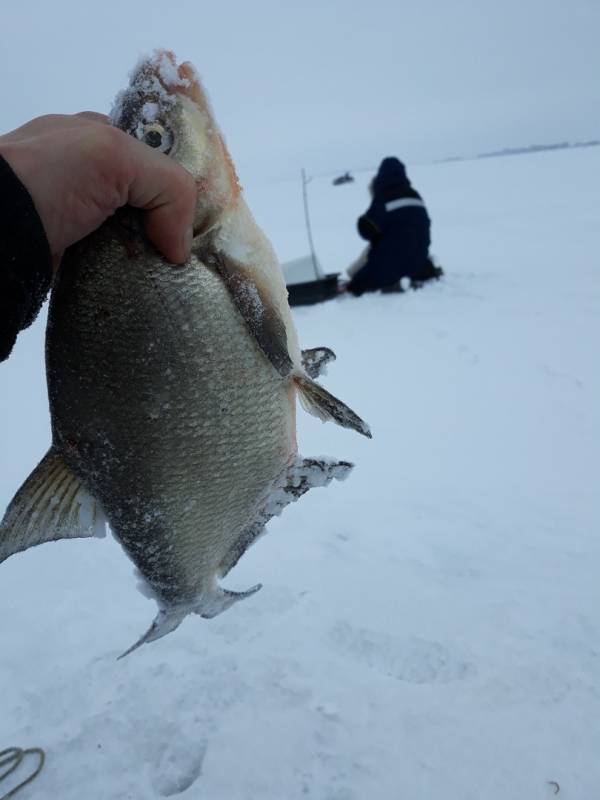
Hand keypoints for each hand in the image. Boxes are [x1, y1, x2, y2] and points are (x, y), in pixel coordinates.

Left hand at [0, 113, 196, 269]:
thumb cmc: (49, 178)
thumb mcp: (115, 156)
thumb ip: (169, 186)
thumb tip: (180, 249)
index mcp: (96, 136)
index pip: (156, 160)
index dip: (179, 188)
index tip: (196, 221)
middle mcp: (86, 172)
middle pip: (148, 203)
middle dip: (166, 227)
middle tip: (179, 256)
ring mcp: (77, 215)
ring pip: (132, 237)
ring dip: (148, 257)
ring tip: (163, 277)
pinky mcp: (69, 253)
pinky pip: (110, 264)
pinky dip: (126, 275)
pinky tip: (137, 285)